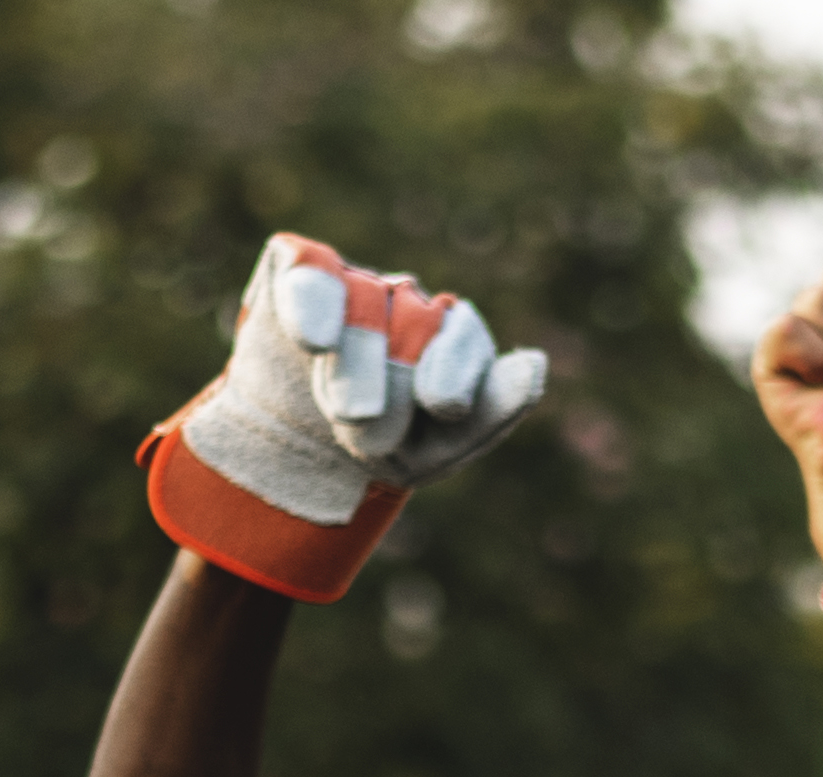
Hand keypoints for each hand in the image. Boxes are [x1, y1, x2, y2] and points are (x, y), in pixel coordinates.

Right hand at [140, 229, 552, 603]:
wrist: (288, 461)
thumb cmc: (377, 450)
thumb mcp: (434, 448)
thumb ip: (489, 410)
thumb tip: (535, 365)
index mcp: (443, 335)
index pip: (461, 333)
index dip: (456, 367)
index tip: (442, 407)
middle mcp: (401, 299)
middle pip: (410, 322)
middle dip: (391, 383)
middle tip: (370, 435)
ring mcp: (349, 282)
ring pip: (360, 302)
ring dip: (353, 363)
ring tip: (348, 413)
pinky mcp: (295, 271)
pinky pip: (310, 270)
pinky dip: (312, 303)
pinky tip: (315, 341)